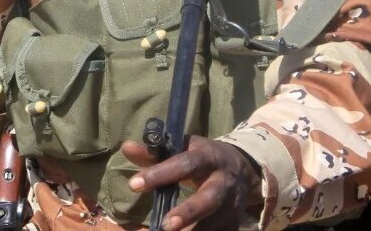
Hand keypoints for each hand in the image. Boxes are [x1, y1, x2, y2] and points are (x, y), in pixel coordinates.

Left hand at [124, 137, 262, 230]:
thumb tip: (127, 147)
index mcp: (208, 156)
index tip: (134, 185)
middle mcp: (223, 181)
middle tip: (165, 225)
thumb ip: (155, 152)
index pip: (185, 164)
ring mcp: (232, 204)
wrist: (243, 167)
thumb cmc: (202, 156)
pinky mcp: (235, 221)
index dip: (160, 174)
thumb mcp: (183, 147)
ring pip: (216, 222)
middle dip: (189, 212)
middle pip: (209, 198)